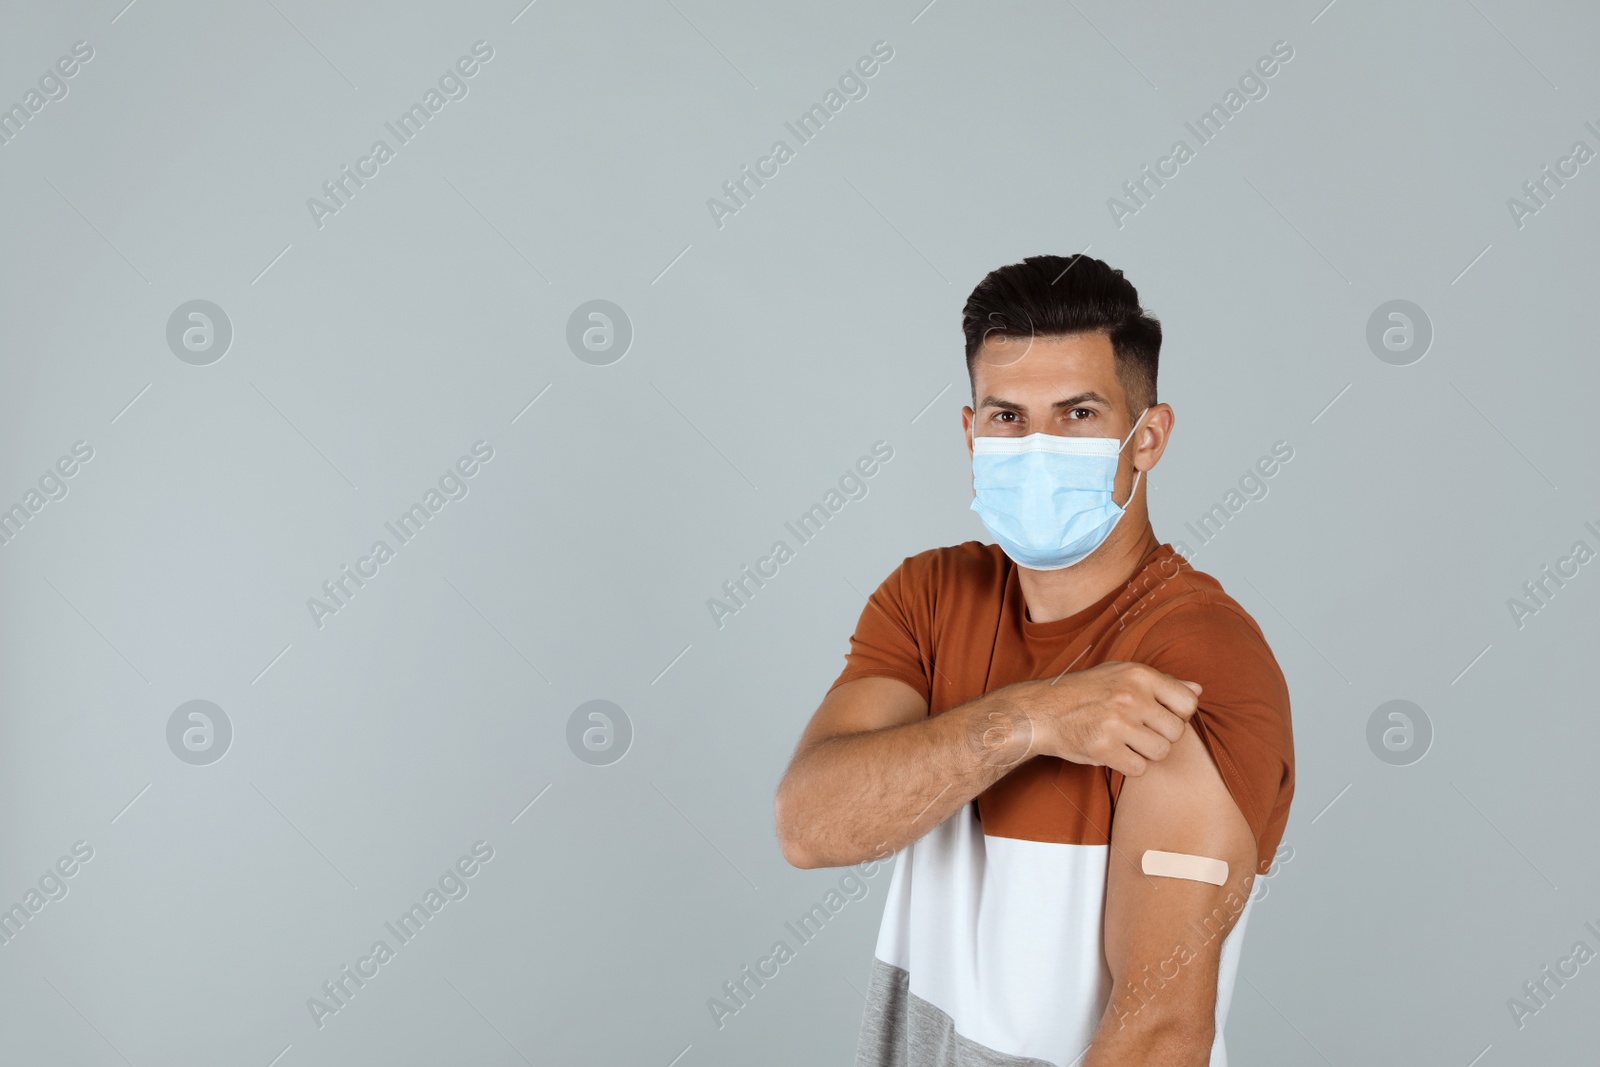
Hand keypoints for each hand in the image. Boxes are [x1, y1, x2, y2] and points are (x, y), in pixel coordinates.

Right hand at [1008, 661, 1201, 776]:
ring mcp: (1117, 723)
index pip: (1188, 703)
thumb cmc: (1084, 692)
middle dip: (1160, 736)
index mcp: (1139, 674)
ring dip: (1145, 753)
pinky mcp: (1104, 748)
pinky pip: (1139, 768)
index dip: (1177, 715)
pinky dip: (1128, 766)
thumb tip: (1198, 690)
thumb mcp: (1120, 674)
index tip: (1158, 716)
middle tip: (1136, 731)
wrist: (1041, 711)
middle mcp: (1130, 696)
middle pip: (1176, 732)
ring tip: (1124, 742)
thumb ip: (1161, 682)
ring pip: (1160, 752)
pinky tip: (1113, 752)